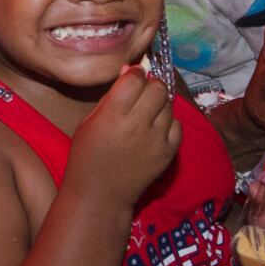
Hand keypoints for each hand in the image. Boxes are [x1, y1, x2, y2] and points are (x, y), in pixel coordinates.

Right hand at [65, 67, 180, 206]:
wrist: (100, 194)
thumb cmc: (87, 155)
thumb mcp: (88, 121)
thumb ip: (110, 97)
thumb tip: (128, 72)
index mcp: (113, 114)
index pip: (135, 78)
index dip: (134, 73)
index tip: (130, 76)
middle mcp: (138, 124)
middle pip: (157, 88)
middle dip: (149, 85)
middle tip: (140, 94)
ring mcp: (156, 139)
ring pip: (169, 105)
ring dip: (158, 103)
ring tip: (146, 113)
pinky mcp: (169, 153)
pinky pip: (177, 125)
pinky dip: (168, 122)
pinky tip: (155, 128)